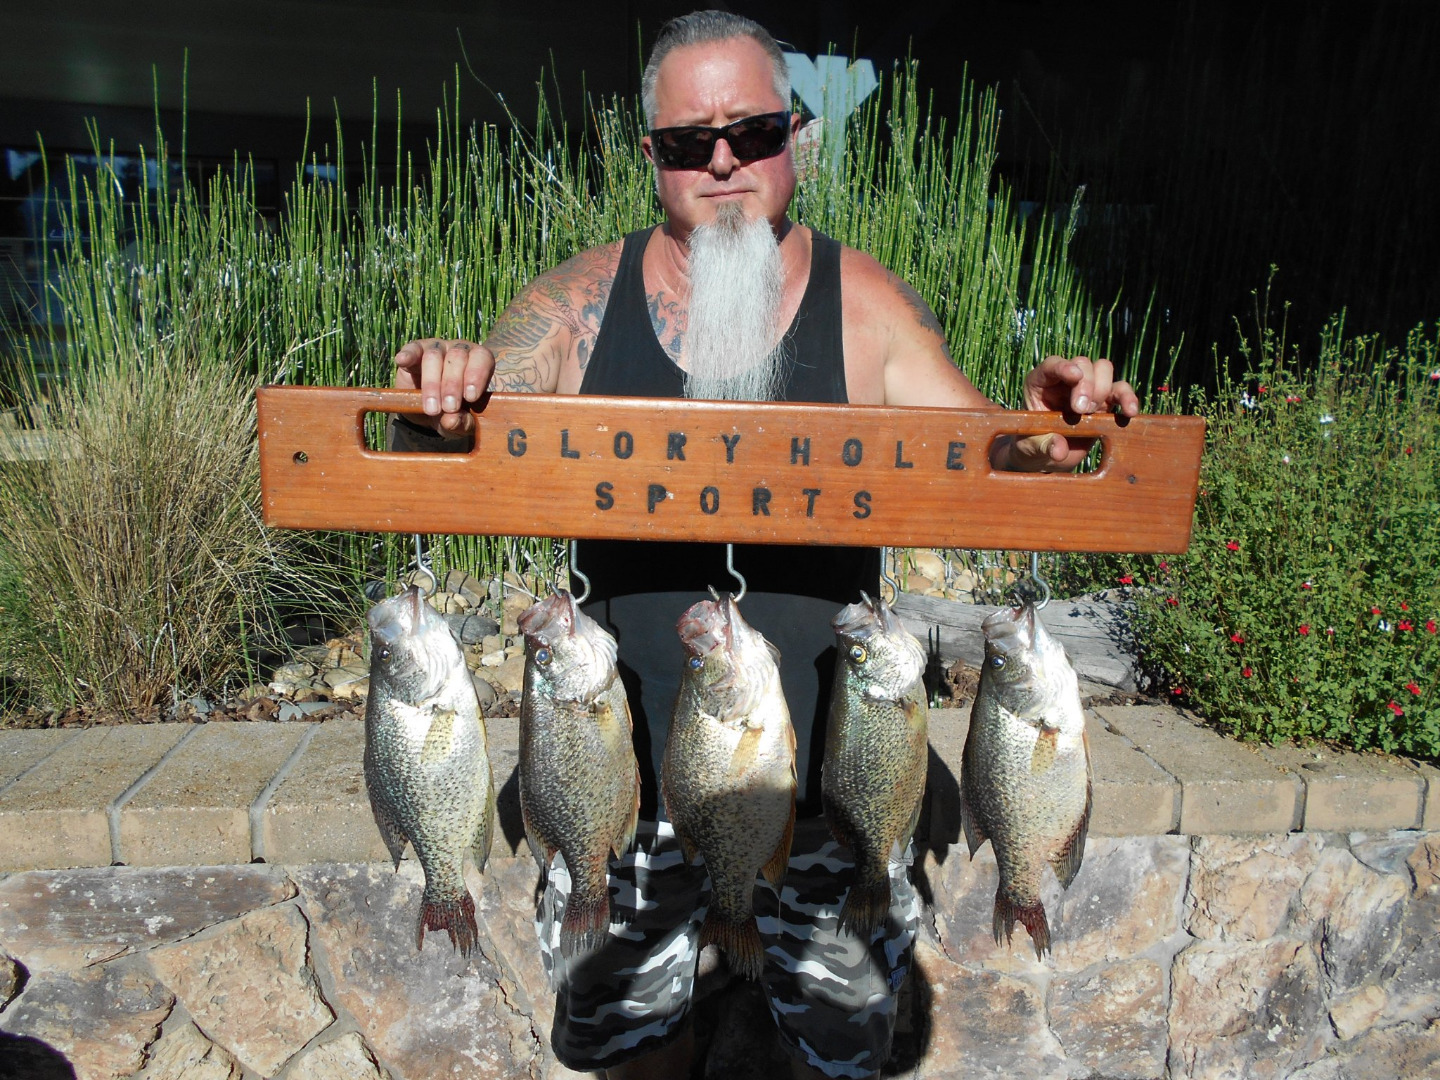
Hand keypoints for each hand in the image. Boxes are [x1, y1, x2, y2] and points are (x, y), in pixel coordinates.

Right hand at [392, 338, 494, 435]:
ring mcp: (437, 348)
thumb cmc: (454, 413)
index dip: (476, 375)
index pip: (482, 359)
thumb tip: (452, 420)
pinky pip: (412, 349)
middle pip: (457, 358)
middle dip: (453, 385)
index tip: (470, 397)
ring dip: (432, 383)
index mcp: (479, 362)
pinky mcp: (415, 351)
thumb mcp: (461, 424)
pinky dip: (408, 354)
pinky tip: (402, 361)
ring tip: (432, 408)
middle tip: (449, 408)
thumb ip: (462, 423)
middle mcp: (460, 350)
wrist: (430, 412)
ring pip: (434, 356)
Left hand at [1008, 355, 1140, 470]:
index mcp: (1040, 383)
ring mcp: (1087, 388)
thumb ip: (1043, 445)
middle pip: (1083, 363)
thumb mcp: (1031, 447)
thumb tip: (1059, 450)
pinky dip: (1127, 398)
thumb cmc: (1033, 445)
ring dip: (1103, 389)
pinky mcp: (1105, 402)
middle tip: (1080, 409)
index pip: (1052, 365)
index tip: (1074, 375)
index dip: (1063, 366)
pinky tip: (1130, 412)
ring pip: (1103, 369)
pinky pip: (1121, 391)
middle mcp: (1065, 381)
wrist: (1048, 457)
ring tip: (1091, 413)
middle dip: (1086, 384)